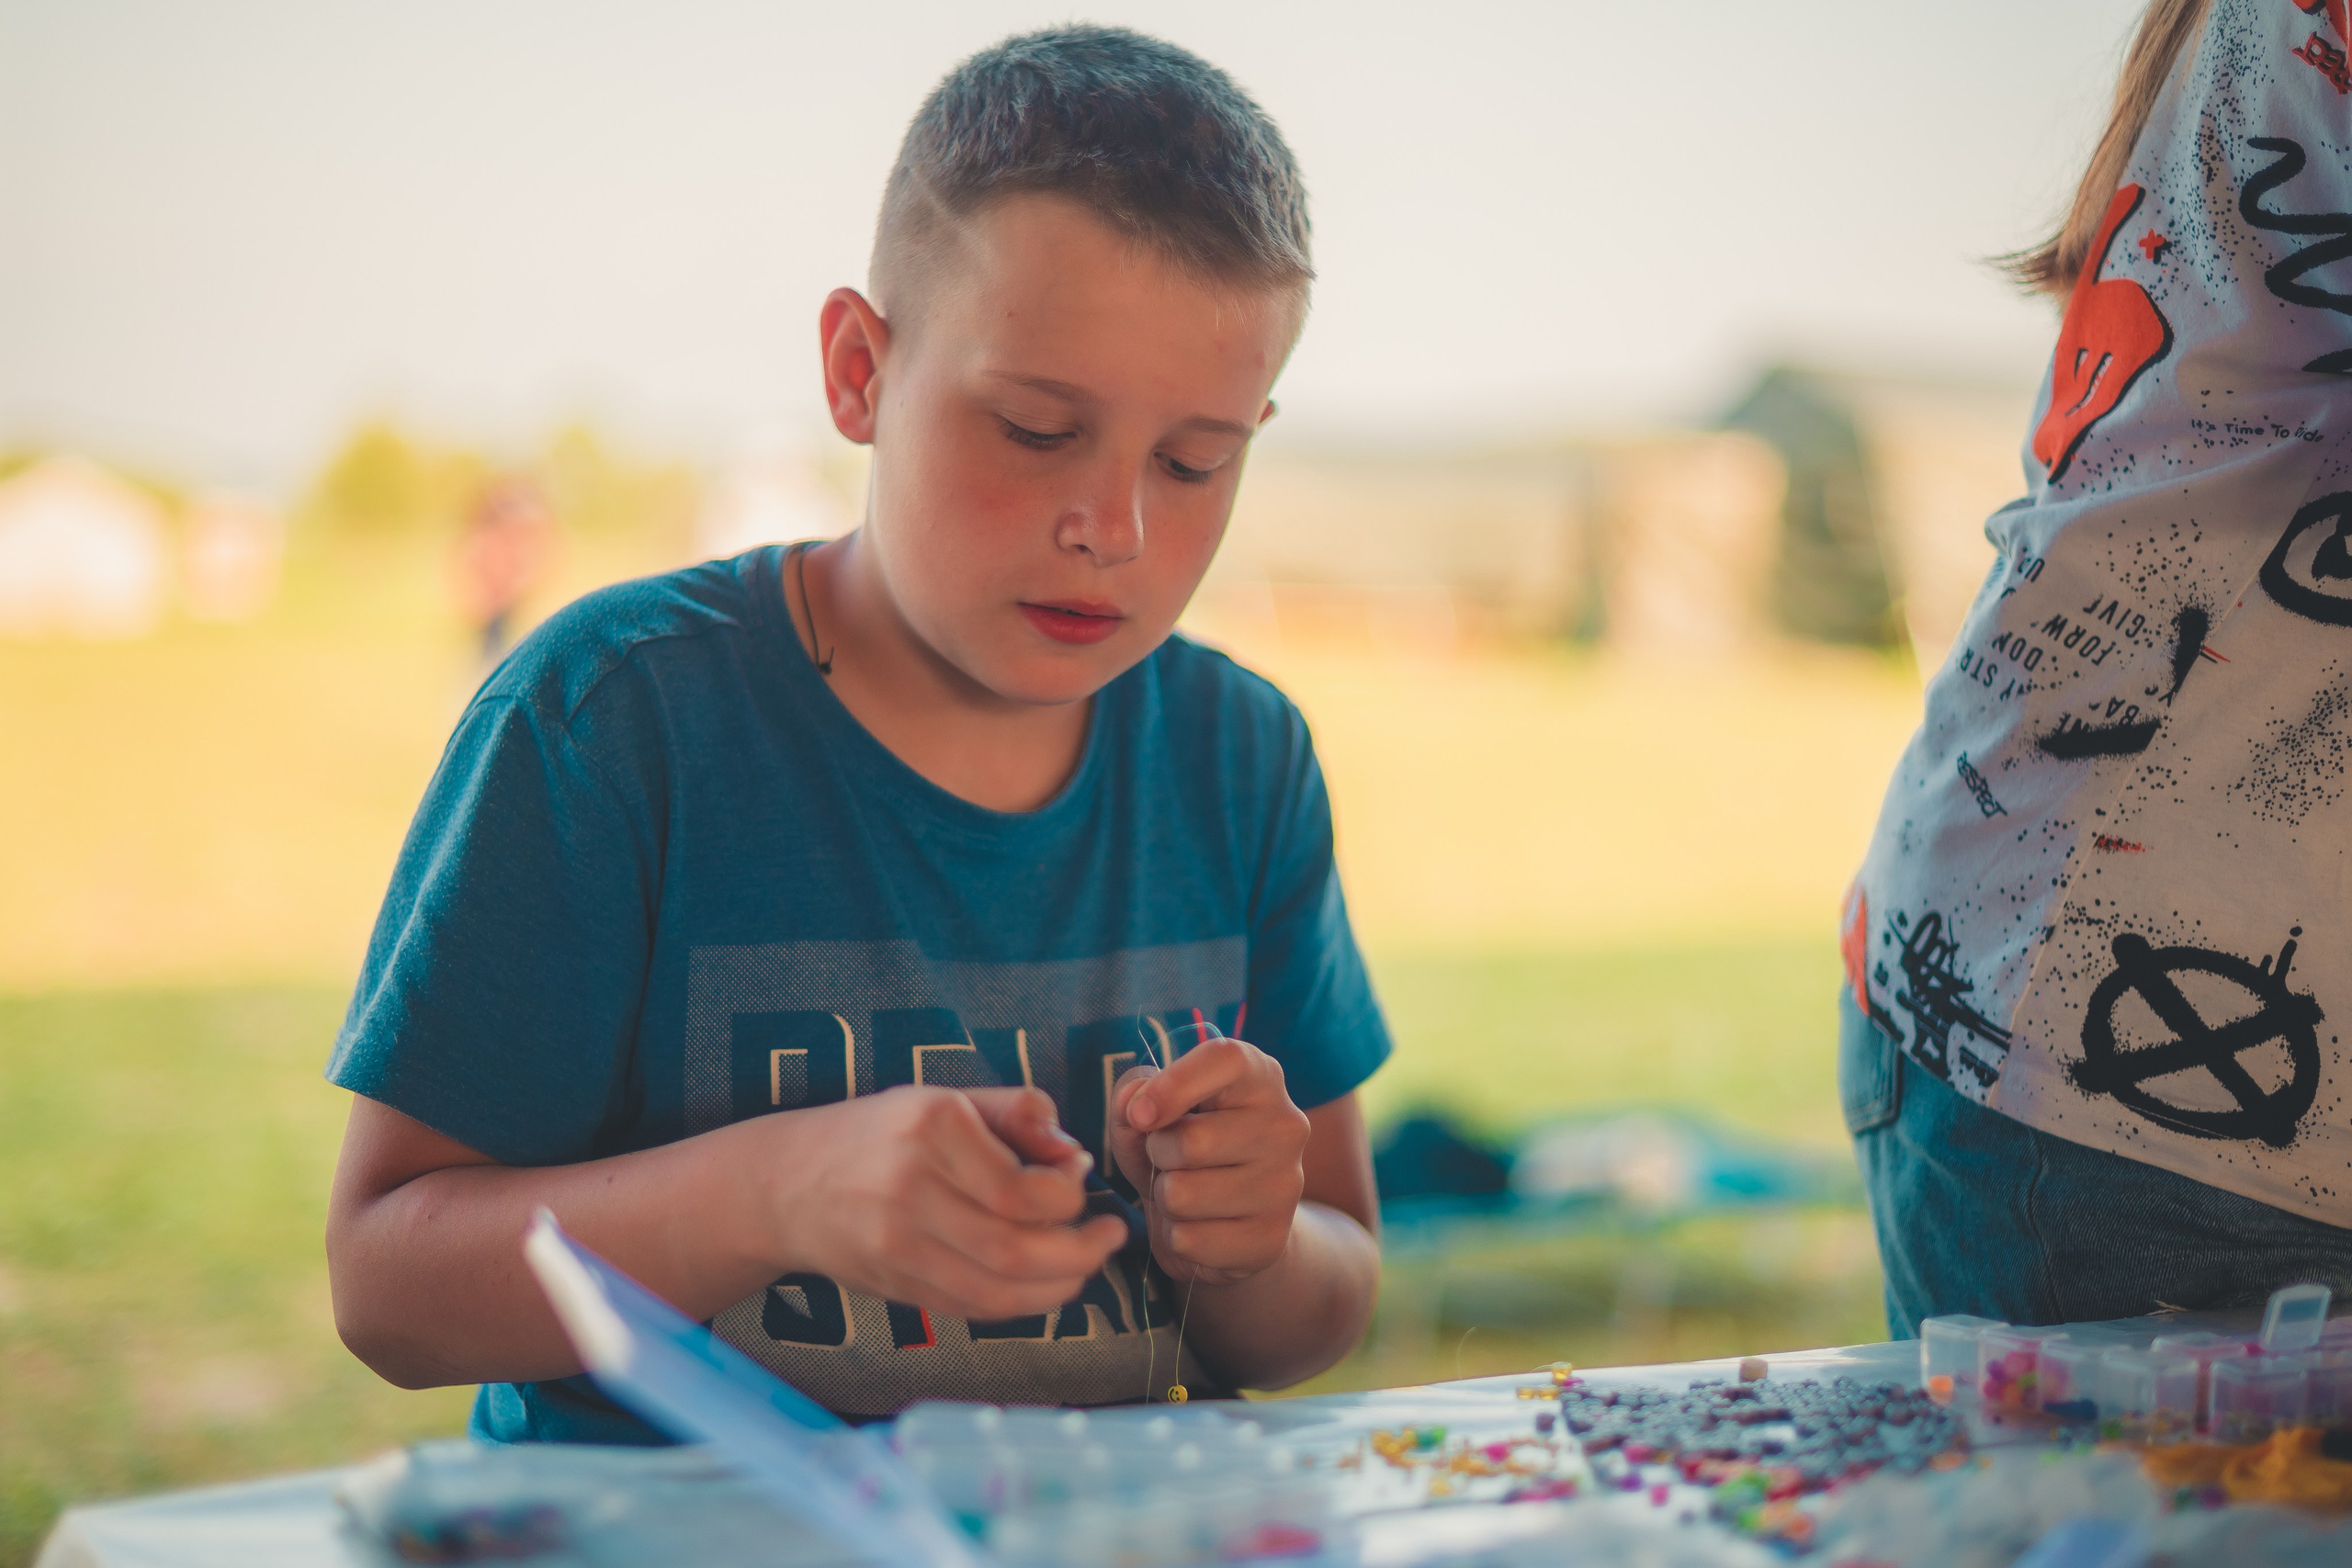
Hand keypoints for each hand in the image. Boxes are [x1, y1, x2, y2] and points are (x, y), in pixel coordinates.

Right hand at [774, 1086, 1127, 1320]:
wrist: (784, 1185)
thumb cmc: (879, 1135)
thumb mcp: (943, 1099)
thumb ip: (1015, 1112)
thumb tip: (1072, 1152)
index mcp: (931, 1128)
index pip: (1020, 1185)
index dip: (1068, 1194)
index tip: (1081, 1181)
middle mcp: (910, 1189)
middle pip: (1014, 1246)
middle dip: (1080, 1251)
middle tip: (1111, 1235)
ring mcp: (898, 1245)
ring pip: (998, 1288)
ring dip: (1060, 1284)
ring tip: (1089, 1263)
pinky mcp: (895, 1284)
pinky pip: (974, 1306)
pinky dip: (1022, 1302)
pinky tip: (1047, 1284)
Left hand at [1108, 1038, 1310, 1284]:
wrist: (1228, 1221)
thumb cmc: (1181, 1149)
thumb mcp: (1149, 1114)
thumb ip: (1133, 1097)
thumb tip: (1134, 1106)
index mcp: (1259, 1077)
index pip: (1225, 1058)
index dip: (1174, 1084)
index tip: (1140, 1115)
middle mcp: (1285, 1125)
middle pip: (1191, 1141)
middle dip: (1157, 1154)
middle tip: (1168, 1159)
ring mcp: (1285, 1185)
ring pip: (1182, 1195)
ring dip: (1164, 1199)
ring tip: (1184, 1192)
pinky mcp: (1272, 1237)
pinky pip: (1189, 1240)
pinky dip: (1175, 1237)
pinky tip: (1197, 1226)